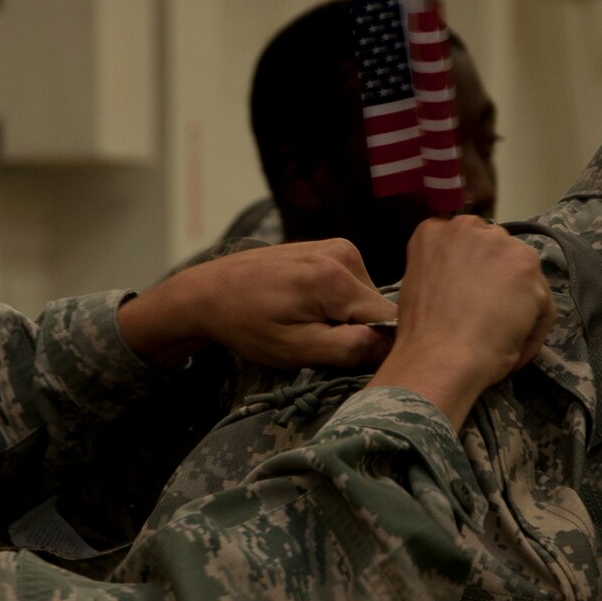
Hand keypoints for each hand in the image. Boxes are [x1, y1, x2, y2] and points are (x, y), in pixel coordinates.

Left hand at [118, 239, 395, 369]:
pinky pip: (351, 284)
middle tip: (315, 338)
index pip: (389, 320)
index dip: (373, 345)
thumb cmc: (247, 325)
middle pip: (376, 307)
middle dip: (356, 329)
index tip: (343, 354)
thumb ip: (350, 349)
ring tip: (304, 320)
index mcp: (338, 278)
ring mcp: (336, 246)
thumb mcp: (297, 349)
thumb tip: (392, 345)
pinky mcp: (328, 247)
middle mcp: (344, 253)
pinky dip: (334, 301)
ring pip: (365, 298)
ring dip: (344, 316)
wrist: (209, 292)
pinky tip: (303, 305)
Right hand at [371, 216, 555, 426]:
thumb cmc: (421, 334)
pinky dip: (533, 330)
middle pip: (496, 252)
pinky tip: (514, 351)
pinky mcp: (528, 267)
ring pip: (523, 276)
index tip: (468, 298)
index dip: (470, 272)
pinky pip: (542, 303)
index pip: (464, 243)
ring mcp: (500, 244)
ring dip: (518, 305)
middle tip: (489, 317)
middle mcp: (468, 227)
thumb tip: (467, 284)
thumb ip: (444, 271)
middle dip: (497, 280)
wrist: (440, 357)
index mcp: (433, 231)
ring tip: (503, 338)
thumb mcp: (418, 286)